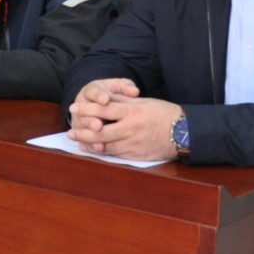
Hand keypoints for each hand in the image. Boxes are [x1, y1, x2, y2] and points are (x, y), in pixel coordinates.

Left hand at [67, 79, 181, 161]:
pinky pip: (116, 155)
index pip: (104, 109)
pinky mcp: (137, 155)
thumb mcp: (143, 102)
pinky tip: (94, 150)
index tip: (73, 107)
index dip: (87, 108)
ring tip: (78, 142)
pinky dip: (103, 153)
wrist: (184, 132)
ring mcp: (133, 143)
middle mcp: (131, 128)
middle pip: (101, 130)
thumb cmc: (163, 113)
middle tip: (69, 131)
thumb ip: (123, 101)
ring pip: (106, 145)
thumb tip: (104, 98)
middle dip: (83, 131)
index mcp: (132, 111)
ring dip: (90, 144)